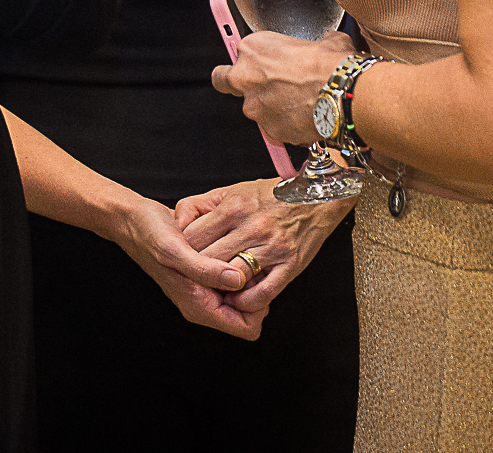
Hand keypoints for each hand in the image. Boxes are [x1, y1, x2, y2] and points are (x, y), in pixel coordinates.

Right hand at [109, 196, 268, 340]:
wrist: (134, 219)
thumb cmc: (150, 234)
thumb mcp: (174, 251)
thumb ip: (205, 270)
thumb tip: (238, 281)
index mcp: (199, 306)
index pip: (247, 327)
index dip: (256, 305)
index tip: (250, 276)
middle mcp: (205, 301)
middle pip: (251, 310)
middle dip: (255, 286)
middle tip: (246, 257)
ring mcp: (207, 287)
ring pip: (247, 291)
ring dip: (248, 269)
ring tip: (237, 246)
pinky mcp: (208, 272)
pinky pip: (238, 274)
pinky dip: (240, 258)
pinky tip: (231, 239)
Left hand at [175, 178, 352, 312]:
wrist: (315, 196)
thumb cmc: (267, 196)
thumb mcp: (230, 191)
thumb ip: (198, 205)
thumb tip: (176, 223)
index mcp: (233, 207)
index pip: (193, 238)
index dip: (183, 252)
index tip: (183, 259)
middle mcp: (252, 227)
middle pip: (209, 260)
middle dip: (198, 272)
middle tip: (194, 279)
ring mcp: (272, 247)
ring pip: (233, 278)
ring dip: (221, 289)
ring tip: (216, 290)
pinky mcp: (290, 264)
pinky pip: (263, 292)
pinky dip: (247, 302)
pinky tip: (240, 298)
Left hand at [211, 30, 351, 144]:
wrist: (343, 94)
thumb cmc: (332, 65)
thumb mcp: (324, 41)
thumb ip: (315, 44)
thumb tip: (327, 43)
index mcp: (253, 49)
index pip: (236, 55)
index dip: (252, 61)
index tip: (263, 65)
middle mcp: (246, 79)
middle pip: (227, 84)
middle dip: (244, 86)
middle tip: (267, 88)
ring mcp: (255, 108)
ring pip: (256, 110)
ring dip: (271, 108)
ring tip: (300, 104)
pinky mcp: (270, 131)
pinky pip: (276, 128)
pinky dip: (288, 126)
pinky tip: (307, 118)